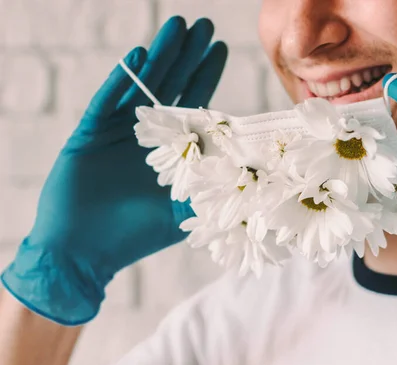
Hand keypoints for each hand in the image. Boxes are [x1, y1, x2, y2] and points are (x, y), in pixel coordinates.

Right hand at [1, 16, 227, 325]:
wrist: (84, 252)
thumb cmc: (137, 235)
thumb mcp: (186, 213)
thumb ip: (215, 191)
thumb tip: (256, 178)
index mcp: (171, 149)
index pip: (194, 105)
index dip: (206, 76)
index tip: (221, 48)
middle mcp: (146, 134)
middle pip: (170, 86)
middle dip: (188, 56)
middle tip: (204, 26)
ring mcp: (117, 131)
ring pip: (142, 85)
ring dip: (161, 56)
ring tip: (178, 27)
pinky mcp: (90, 134)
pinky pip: (107, 100)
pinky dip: (122, 80)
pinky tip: (138, 57)